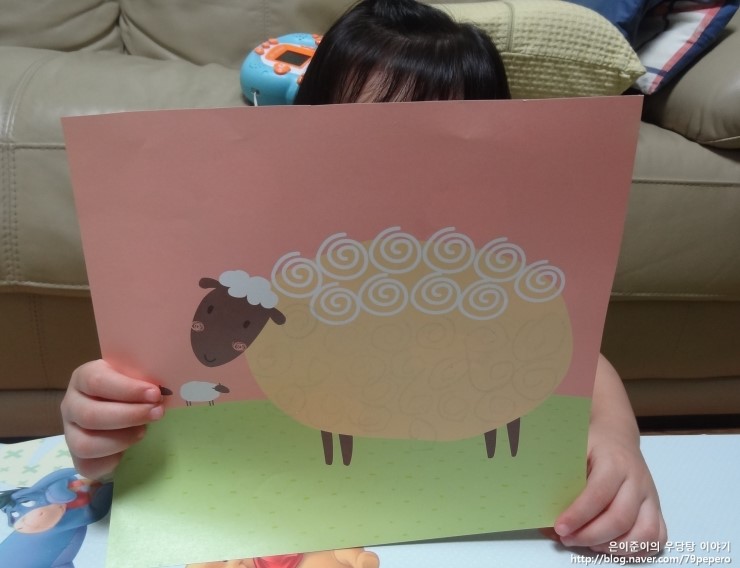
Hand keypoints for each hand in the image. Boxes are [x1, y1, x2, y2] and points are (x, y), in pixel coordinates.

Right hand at [61, 359, 164, 479]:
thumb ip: (144, 376)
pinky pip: (88, 465)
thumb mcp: (135, 375)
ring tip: (144, 431)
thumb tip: (164, 386)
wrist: (123, 409)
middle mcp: (71, 404)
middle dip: (129, 416)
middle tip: (157, 413)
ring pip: (85, 444)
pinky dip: (112, 460)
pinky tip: (129, 450)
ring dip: (121, 440)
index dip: (127, 389)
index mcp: (83, 377)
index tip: (155, 394)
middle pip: (91, 415)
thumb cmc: (131, 388)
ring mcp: (70, 432)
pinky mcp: (77, 456)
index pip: (96, 381)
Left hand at [550, 427, 666, 554]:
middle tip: (567, 539)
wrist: (617, 436)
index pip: (598, 495)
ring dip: (614, 548)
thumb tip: (545, 516)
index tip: (560, 528)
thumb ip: (562, 479)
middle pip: (620, 519)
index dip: (578, 515)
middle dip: (591, 536)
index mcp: (614, 463)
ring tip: (589, 544)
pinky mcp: (656, 509)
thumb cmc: (591, 445)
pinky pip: (657, 538)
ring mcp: (650, 497)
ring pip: (644, 533)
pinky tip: (612, 547)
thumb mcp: (574, 450)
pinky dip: (637, 551)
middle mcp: (637, 481)